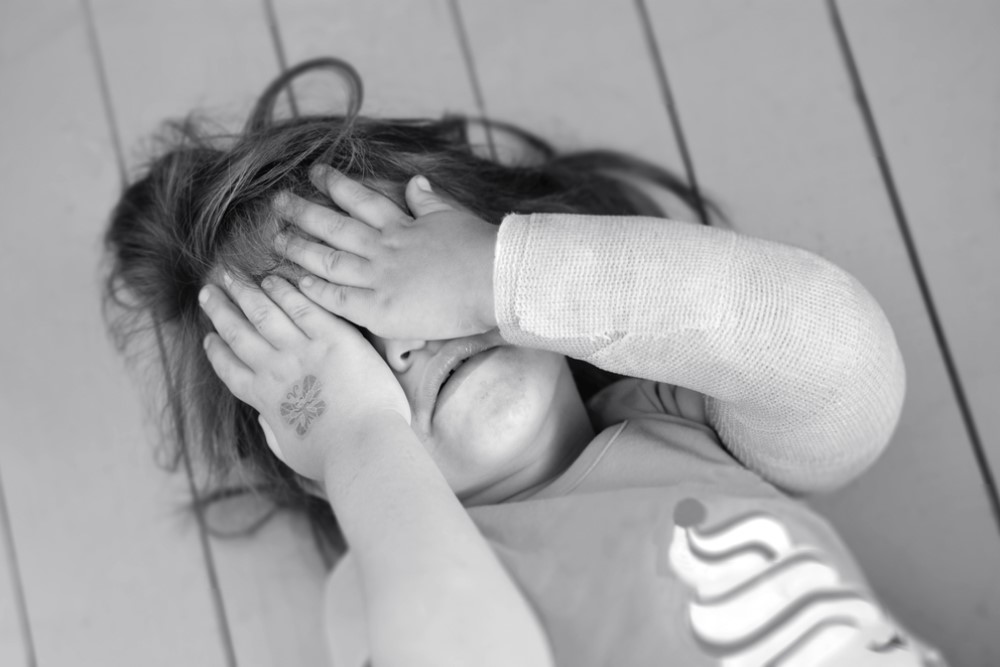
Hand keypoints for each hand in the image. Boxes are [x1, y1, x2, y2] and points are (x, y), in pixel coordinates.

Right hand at [199, 272, 410, 480]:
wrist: (365, 447)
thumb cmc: (334, 459)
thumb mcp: (292, 452)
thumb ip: (274, 433)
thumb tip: (264, 421)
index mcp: (265, 400)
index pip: (231, 370)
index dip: (217, 351)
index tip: (209, 337)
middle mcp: (276, 370)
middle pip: (239, 333)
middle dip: (220, 310)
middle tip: (207, 291)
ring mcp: (303, 351)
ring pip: (263, 312)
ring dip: (243, 292)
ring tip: (229, 274)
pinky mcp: (333, 338)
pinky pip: (302, 306)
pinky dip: (284, 290)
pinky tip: (272, 278)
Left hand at [272, 165, 498, 340]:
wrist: (495, 281)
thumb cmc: (481, 249)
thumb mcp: (453, 216)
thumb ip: (428, 200)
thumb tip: (414, 181)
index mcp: (401, 225)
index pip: (359, 199)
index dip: (334, 185)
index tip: (314, 173)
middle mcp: (384, 248)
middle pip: (333, 227)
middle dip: (303, 212)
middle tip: (278, 202)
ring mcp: (379, 278)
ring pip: (329, 260)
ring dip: (300, 249)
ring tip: (276, 240)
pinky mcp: (381, 310)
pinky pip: (339, 299)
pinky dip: (317, 290)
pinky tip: (297, 283)